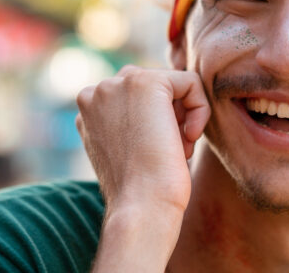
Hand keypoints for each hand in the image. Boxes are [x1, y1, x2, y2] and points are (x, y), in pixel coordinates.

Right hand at [76, 65, 210, 214]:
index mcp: (88, 111)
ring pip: (172, 84)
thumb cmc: (142, 190)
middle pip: (154, 88)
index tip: (157, 153)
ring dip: (184, 115)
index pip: (136, 98)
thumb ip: (133, 119)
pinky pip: (190, 81)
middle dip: (171, 117)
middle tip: (170, 151)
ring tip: (178, 146)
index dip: (157, 124)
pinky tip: (190, 137)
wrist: (141, 207)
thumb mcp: (129, 148)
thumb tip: (160, 106)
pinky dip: (200, 109)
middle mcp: (95, 93)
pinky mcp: (145, 82)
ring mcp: (116, 84)